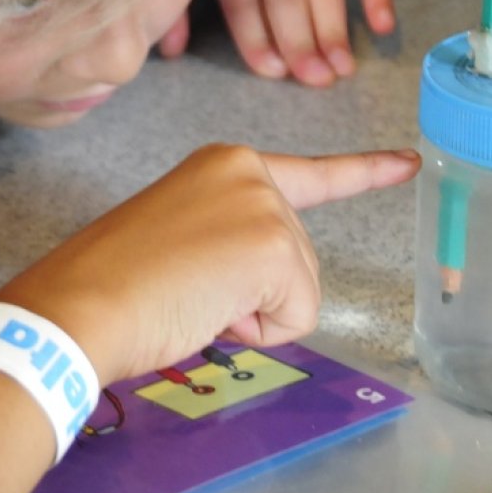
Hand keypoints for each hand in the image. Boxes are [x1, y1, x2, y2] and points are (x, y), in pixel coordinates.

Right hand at [0, 144, 420, 383]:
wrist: (82, 304)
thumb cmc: (115, 284)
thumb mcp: (183, 239)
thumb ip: (230, 242)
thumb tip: (262, 292)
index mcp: (225, 164)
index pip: (312, 175)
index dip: (364, 172)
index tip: (409, 161)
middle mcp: (249, 171)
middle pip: (299, 258)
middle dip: (255, 294)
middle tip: (188, 290)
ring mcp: (264, 207)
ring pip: (300, 290)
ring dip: (251, 314)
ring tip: (189, 298)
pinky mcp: (274, 249)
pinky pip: (297, 316)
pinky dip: (258, 330)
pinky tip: (208, 310)